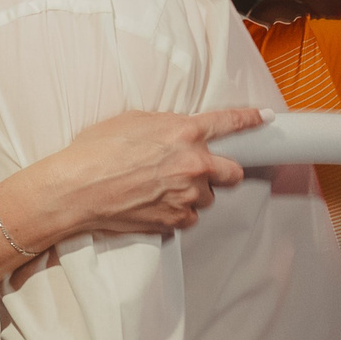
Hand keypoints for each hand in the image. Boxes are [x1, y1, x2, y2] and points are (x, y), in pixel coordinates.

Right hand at [17, 107, 262, 241]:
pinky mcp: (175, 220)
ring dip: (192, 193)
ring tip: (159, 189)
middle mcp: (194, 164)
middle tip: (200, 171)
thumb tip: (178, 132)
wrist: (75, 190)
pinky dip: (176, 212)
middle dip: (221, 172)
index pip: (231, 123)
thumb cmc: (94, 152)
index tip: (266, 119)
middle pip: (232, 172)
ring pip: (207, 197)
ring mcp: (187, 196)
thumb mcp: (130, 121)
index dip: (251, 120)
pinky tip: (151, 204)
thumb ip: (165, 125)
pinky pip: (187, 216)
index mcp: (185, 133)